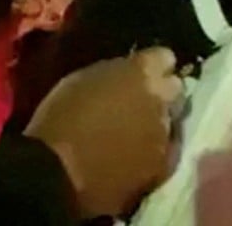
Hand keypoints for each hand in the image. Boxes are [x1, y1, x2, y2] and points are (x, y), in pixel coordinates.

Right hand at [25, 48, 182, 217]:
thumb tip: (127, 77)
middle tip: (138, 104)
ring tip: (133, 135)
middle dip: (161, 94)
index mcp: (143, 70)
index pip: (165, 57)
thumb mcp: (82, 79)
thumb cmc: (60, 119)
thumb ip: (115, 74)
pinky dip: (154, 152)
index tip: (140, 74)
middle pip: (175, 89)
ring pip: (171, 122)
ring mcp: (165, 133)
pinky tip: (134, 158)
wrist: (56, 174)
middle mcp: (163, 99)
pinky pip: (166, 152)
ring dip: (157, 124)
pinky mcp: (163, 165)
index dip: (153, 65)